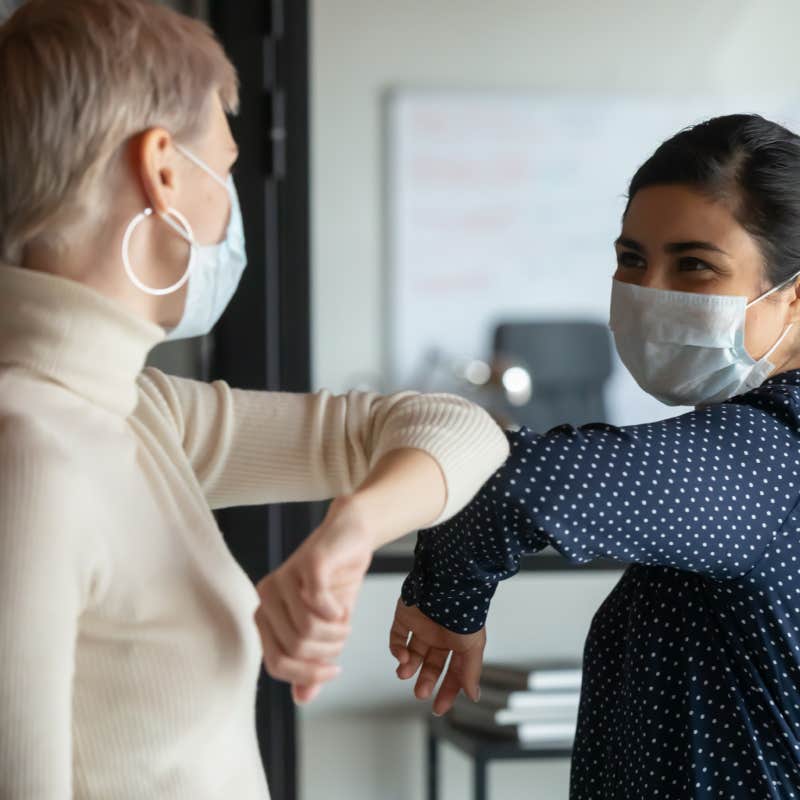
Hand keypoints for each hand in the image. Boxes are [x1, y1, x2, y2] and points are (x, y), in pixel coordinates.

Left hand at [254, 496, 373, 704]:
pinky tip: (342, 608)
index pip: (276, 664)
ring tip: (344, 622)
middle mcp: (267, 595)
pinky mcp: (307, 563)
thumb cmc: (337, 582)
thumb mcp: (326, 630)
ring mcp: (285, 577)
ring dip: (336, 634)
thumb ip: (312, 662)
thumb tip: (302, 698)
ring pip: (307, 630)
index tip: (334, 670)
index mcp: (265, 614)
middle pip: (295, 649)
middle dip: (327, 652)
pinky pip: (318, 604)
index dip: (308, 674)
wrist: (352, 537)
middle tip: (343, 637)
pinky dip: (336, 614)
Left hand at [389, 599, 485, 715]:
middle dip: (426, 681)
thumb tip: (473, 696)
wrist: (445, 584)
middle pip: (431, 665)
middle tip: (420, 693)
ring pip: (412, 654)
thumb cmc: (463, 612)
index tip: (439, 708)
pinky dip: (397, 650)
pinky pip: (397, 637)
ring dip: (408, 667)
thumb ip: (471, 671)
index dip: (447, 690)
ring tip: (405, 674)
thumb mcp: (473, 646)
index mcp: (458, 642)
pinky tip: (403, 657)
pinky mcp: (404, 617)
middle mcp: (440, 635)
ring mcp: (422, 626)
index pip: (453, 672)